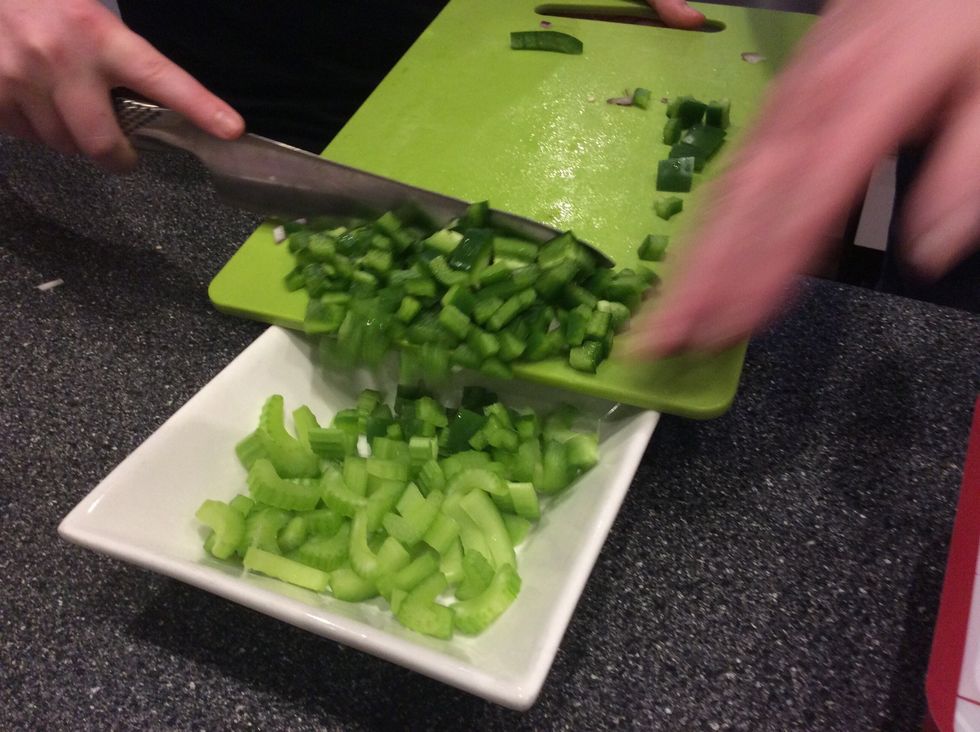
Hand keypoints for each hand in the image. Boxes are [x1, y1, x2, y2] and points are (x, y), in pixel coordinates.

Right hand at [0, 0, 243, 171]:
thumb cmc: (45, 4)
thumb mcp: (88, 18)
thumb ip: (120, 59)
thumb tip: (152, 107)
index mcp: (100, 35)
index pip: (161, 78)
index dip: (199, 106)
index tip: (230, 128)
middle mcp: (62, 58)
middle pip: (102, 143)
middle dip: (116, 156)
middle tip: (123, 154)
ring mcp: (21, 78)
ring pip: (60, 144)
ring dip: (67, 135)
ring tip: (61, 103)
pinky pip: (22, 135)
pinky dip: (29, 126)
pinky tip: (27, 97)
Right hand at [633, 0, 979, 356]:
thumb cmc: (966, 21)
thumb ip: (962, 172)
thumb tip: (928, 253)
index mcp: (860, 106)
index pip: (800, 210)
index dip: (759, 275)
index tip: (726, 328)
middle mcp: (806, 106)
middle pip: (740, 205)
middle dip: (695, 277)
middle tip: (657, 337)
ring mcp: (786, 101)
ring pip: (727, 187)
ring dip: (690, 255)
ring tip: (660, 313)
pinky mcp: (782, 98)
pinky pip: (737, 165)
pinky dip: (708, 219)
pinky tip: (694, 254)